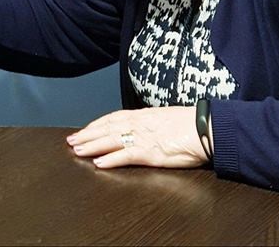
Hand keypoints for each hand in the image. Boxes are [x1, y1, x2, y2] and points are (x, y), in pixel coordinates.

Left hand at [66, 106, 208, 169]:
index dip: (97, 124)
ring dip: (92, 145)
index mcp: (143, 115)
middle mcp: (139, 124)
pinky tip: (98, 164)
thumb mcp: (166, 118)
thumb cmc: (191, 123)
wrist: (206, 127)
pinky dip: (110, 159)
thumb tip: (145, 126)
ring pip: (111, 140)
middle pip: (107, 128)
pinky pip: (125, 156)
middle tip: (72, 141)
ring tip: (77, 150)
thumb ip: (152, 122)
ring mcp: (143, 137)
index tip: (85, 129)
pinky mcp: (150, 152)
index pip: (114, 118)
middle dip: (88, 134)